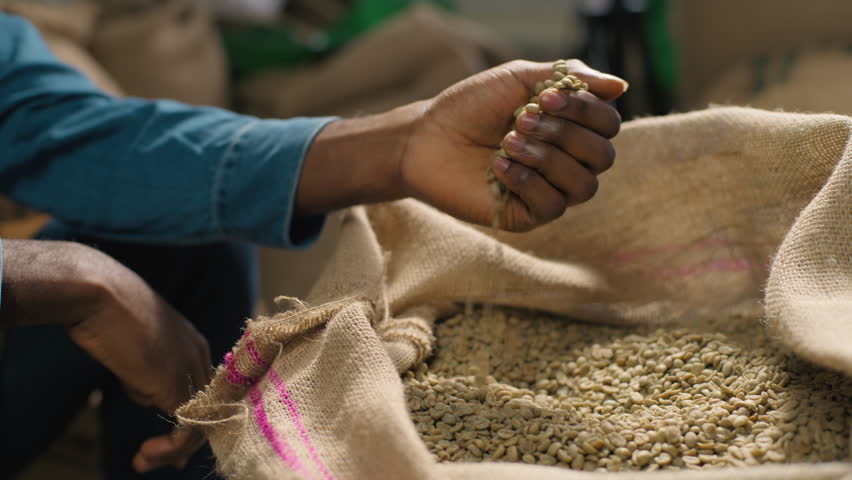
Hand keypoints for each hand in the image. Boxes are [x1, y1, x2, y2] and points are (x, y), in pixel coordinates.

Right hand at [0, 239, 210, 472]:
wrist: (97, 292)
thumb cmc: (106, 311)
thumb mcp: (134, 342)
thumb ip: (146, 368)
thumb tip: (146, 393)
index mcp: (191, 340)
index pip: (203, 387)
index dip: (192, 418)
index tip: (171, 444)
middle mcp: (198, 354)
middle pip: (207, 406)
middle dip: (184, 439)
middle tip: (154, 458)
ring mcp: (189, 367)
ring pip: (199, 420)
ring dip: (173, 449)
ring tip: (144, 460)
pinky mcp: (174, 382)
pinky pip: (186, 426)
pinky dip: (170, 448)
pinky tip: (145, 454)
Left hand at [401, 59, 625, 230]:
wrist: (425, 138)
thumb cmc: (470, 107)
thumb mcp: (520, 79)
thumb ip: (570, 77)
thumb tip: (622, 87)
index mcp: (569, 127)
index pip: (608, 124)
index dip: (585, 110)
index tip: (544, 96)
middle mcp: (566, 161)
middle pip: (602, 155)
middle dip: (564, 134)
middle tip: (522, 119)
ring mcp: (549, 190)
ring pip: (584, 185)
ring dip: (547, 158)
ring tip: (508, 142)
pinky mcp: (527, 215)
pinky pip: (553, 206)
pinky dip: (528, 181)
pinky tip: (499, 167)